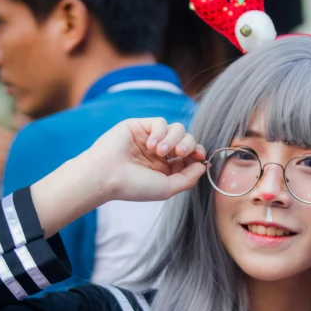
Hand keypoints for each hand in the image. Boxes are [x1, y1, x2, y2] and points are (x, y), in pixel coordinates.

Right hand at [32, 118, 205, 238]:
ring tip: (160, 152)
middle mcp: (159, 153)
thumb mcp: (167, 188)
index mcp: (166, 169)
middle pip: (187, 140)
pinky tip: (151, 145)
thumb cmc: (133, 186)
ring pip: (177, 129)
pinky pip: (160, 122)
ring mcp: (149, 139)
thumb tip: (203, 165)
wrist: (106, 176)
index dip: (198, 153)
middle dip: (188, 145)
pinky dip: (160, 132)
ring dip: (174, 139)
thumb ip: (188, 178)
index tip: (199, 157)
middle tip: (180, 154)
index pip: (190, 156)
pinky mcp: (139, 126)